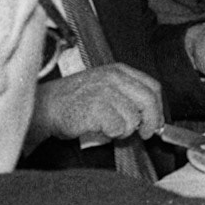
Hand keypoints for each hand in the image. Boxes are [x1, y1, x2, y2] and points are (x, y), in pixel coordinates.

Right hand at [31, 64, 164, 142]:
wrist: (46, 106)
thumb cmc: (76, 100)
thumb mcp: (105, 87)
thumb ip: (128, 96)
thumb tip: (153, 118)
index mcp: (119, 71)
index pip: (152, 87)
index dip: (158, 107)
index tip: (156, 121)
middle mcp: (114, 78)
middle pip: (148, 101)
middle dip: (151, 122)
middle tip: (145, 134)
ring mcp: (104, 91)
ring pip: (133, 118)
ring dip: (124, 129)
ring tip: (109, 127)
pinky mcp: (95, 107)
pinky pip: (118, 127)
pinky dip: (111, 133)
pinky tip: (99, 128)